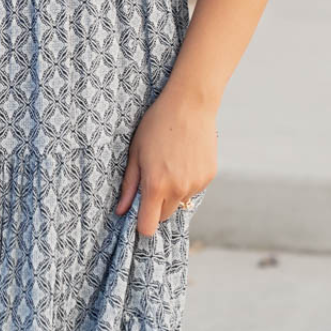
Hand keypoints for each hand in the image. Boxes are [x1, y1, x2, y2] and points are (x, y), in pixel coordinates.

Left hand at [114, 88, 217, 236]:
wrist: (190, 105)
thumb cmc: (157, 125)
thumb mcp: (135, 153)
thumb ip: (129, 185)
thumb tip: (121, 210)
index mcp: (156, 185)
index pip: (148, 226)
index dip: (141, 224)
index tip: (138, 212)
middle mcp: (178, 189)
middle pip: (164, 216)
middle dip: (156, 206)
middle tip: (152, 181)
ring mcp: (196, 184)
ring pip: (180, 202)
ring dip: (173, 192)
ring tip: (170, 164)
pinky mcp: (209, 176)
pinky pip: (194, 189)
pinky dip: (187, 181)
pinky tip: (184, 159)